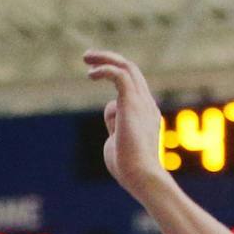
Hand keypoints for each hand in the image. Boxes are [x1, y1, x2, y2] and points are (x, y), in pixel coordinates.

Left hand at [85, 49, 163, 192]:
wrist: (141, 176)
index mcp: (145, 114)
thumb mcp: (120, 145)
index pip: (133, 86)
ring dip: (106, 59)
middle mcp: (146, 104)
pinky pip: (120, 76)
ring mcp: (141, 103)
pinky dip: (106, 69)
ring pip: (127, 68)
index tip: (96, 71)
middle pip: (131, 70)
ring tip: (86, 57)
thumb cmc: (128, 168)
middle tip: (88, 56)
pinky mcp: (132, 104)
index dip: (115, 74)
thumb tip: (114, 125)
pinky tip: (91, 74)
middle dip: (109, 59)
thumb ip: (117, 131)